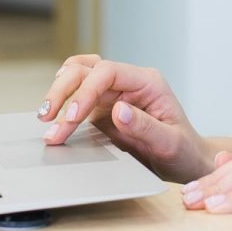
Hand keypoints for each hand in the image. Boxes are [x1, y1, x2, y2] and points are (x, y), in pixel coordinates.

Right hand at [37, 55, 210, 181]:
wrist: (186, 160)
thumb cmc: (183, 150)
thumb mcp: (170, 143)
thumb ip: (146, 127)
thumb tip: (119, 110)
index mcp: (147, 82)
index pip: (108, 72)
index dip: (86, 91)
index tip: (71, 117)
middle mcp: (129, 82)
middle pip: (88, 69)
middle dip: (64, 91)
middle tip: (47, 120)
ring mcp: (115, 93)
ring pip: (79, 76)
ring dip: (59, 92)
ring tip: (45, 118)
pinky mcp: (104, 108)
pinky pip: (78, 96)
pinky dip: (63, 102)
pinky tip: (54, 118)